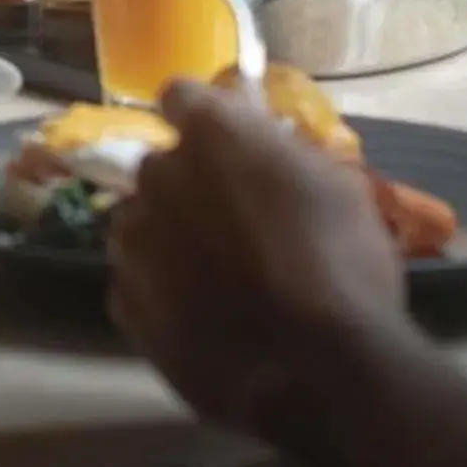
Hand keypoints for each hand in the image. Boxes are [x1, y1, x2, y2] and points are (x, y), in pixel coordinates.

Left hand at [109, 80, 408, 441]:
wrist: (315, 370)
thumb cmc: (342, 267)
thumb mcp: (341, 188)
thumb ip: (290, 155)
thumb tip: (271, 146)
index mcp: (211, 134)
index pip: (181, 96)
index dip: (204, 116)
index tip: (226, 141)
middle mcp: (158, 176)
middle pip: (163, 166)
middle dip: (191, 184)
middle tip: (235, 223)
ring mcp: (133, 243)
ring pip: (141, 224)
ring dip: (169, 238)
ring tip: (217, 279)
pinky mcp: (125, 305)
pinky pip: (136, 283)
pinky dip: (160, 292)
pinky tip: (202, 319)